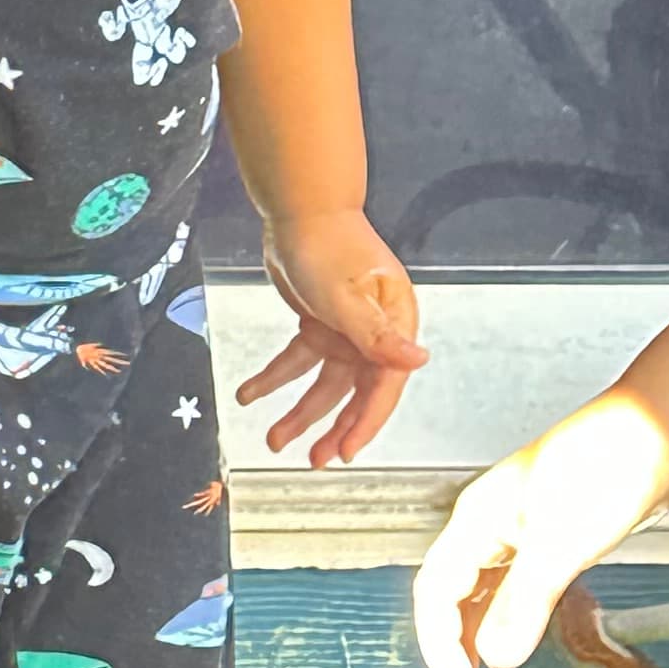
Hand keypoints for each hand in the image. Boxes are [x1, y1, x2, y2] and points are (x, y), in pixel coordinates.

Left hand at [233, 209, 427, 466]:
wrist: (300, 209)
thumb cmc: (329, 244)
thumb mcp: (348, 295)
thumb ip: (376, 334)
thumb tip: (418, 361)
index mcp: (394, 326)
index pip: (383, 387)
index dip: (364, 423)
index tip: (343, 453)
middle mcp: (374, 333)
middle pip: (355, 392)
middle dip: (333, 427)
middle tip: (312, 458)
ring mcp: (346, 331)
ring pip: (323, 383)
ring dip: (299, 410)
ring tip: (274, 439)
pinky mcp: (320, 324)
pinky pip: (298, 360)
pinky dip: (275, 378)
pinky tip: (250, 394)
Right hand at [406, 388, 668, 667]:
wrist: (663, 425)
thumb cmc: (613, 457)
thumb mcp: (564, 540)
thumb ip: (525, 601)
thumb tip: (496, 656)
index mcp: (478, 517)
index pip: (436, 592)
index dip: (440, 646)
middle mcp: (492, 522)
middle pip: (449, 594)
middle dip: (449, 650)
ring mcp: (522, 527)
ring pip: (480, 591)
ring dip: (475, 638)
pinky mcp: (553, 532)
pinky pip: (514, 585)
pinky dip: (508, 617)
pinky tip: (518, 637)